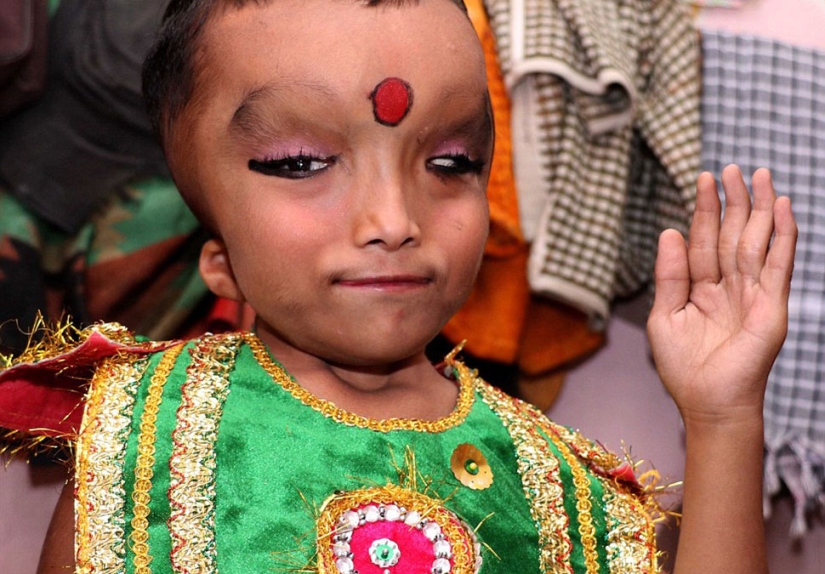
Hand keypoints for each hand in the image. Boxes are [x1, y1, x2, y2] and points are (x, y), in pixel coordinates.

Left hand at [647, 165, 796, 425]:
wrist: (709, 403)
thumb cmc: (683, 367)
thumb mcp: (664, 316)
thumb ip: (669, 275)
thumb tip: (670, 232)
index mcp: (701, 289)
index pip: (703, 242)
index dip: (705, 212)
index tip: (703, 179)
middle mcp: (728, 287)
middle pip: (732, 235)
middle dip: (733, 201)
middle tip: (732, 167)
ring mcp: (752, 294)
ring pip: (756, 242)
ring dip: (759, 208)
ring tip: (759, 174)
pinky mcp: (771, 305)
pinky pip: (778, 264)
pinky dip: (782, 236)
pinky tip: (782, 209)